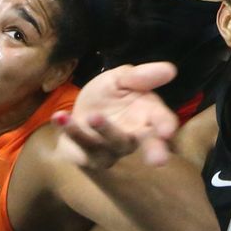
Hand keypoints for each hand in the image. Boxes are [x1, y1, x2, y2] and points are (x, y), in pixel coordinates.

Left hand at [52, 62, 177, 168]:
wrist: (78, 114)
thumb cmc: (107, 97)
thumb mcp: (121, 79)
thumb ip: (141, 76)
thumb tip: (171, 69)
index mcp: (148, 115)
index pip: (162, 121)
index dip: (166, 126)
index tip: (167, 130)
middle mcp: (135, 135)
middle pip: (148, 144)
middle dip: (154, 151)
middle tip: (158, 160)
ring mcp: (113, 149)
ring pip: (113, 142)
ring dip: (105, 129)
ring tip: (93, 117)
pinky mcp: (91, 156)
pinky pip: (82, 144)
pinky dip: (70, 129)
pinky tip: (59, 116)